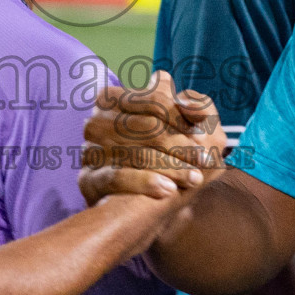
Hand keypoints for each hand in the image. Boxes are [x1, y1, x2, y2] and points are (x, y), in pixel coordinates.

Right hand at [79, 71, 228, 205]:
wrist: (151, 197)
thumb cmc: (172, 151)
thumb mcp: (189, 125)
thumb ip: (196, 106)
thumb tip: (188, 103)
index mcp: (114, 97)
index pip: (154, 101)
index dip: (181, 118)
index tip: (204, 135)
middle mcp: (96, 121)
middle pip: (146, 127)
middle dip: (180, 145)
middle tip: (205, 160)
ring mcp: (89, 150)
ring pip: (136, 154)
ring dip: (170, 167)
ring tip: (194, 179)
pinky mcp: (89, 179)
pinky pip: (116, 178)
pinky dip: (145, 182)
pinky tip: (168, 190)